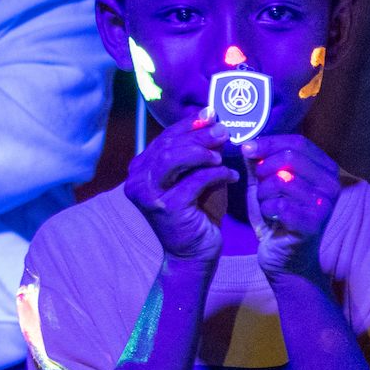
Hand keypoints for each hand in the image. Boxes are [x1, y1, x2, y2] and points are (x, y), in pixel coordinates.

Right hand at [126, 115, 238, 262]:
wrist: (195, 254)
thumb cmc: (198, 213)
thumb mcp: (197, 177)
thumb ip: (200, 153)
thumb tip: (212, 120)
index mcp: (140, 170)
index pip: (164, 138)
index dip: (188, 125)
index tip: (212, 115)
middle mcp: (137, 181)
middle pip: (168, 146)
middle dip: (198, 135)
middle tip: (223, 131)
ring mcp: (149, 195)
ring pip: (174, 158)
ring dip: (203, 151)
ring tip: (223, 155)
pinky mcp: (167, 208)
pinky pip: (195, 180)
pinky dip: (217, 174)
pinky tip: (232, 177)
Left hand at [242, 134, 342, 278]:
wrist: (286, 259)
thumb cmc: (278, 219)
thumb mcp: (267, 186)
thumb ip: (260, 164)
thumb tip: (248, 144)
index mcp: (326, 170)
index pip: (298, 142)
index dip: (269, 142)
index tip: (246, 148)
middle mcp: (331, 184)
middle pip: (290, 157)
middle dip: (264, 168)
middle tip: (258, 183)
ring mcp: (324, 205)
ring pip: (280, 181)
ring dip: (263, 193)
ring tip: (267, 205)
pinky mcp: (313, 224)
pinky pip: (278, 205)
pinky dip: (266, 210)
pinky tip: (271, 218)